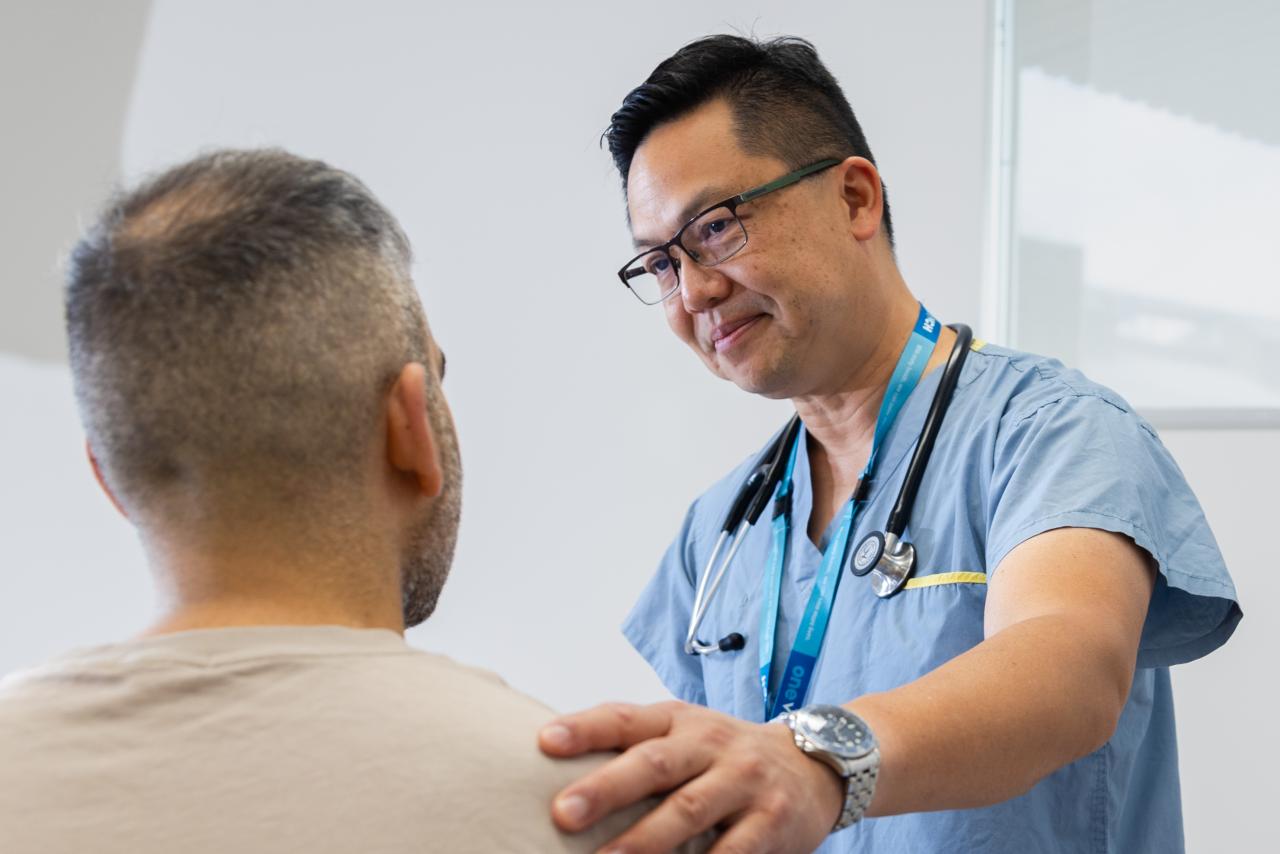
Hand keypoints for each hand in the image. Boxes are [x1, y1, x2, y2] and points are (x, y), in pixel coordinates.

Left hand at [539, 701, 843, 853]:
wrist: (814, 764)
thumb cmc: (726, 754)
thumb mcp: (685, 733)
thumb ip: (633, 743)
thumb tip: (555, 758)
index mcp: (679, 722)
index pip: (626, 718)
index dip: (585, 728)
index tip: (544, 742)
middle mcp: (710, 745)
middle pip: (655, 764)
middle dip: (607, 788)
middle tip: (563, 813)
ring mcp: (743, 782)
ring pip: (690, 810)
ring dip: (645, 840)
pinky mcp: (771, 822)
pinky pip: (734, 851)